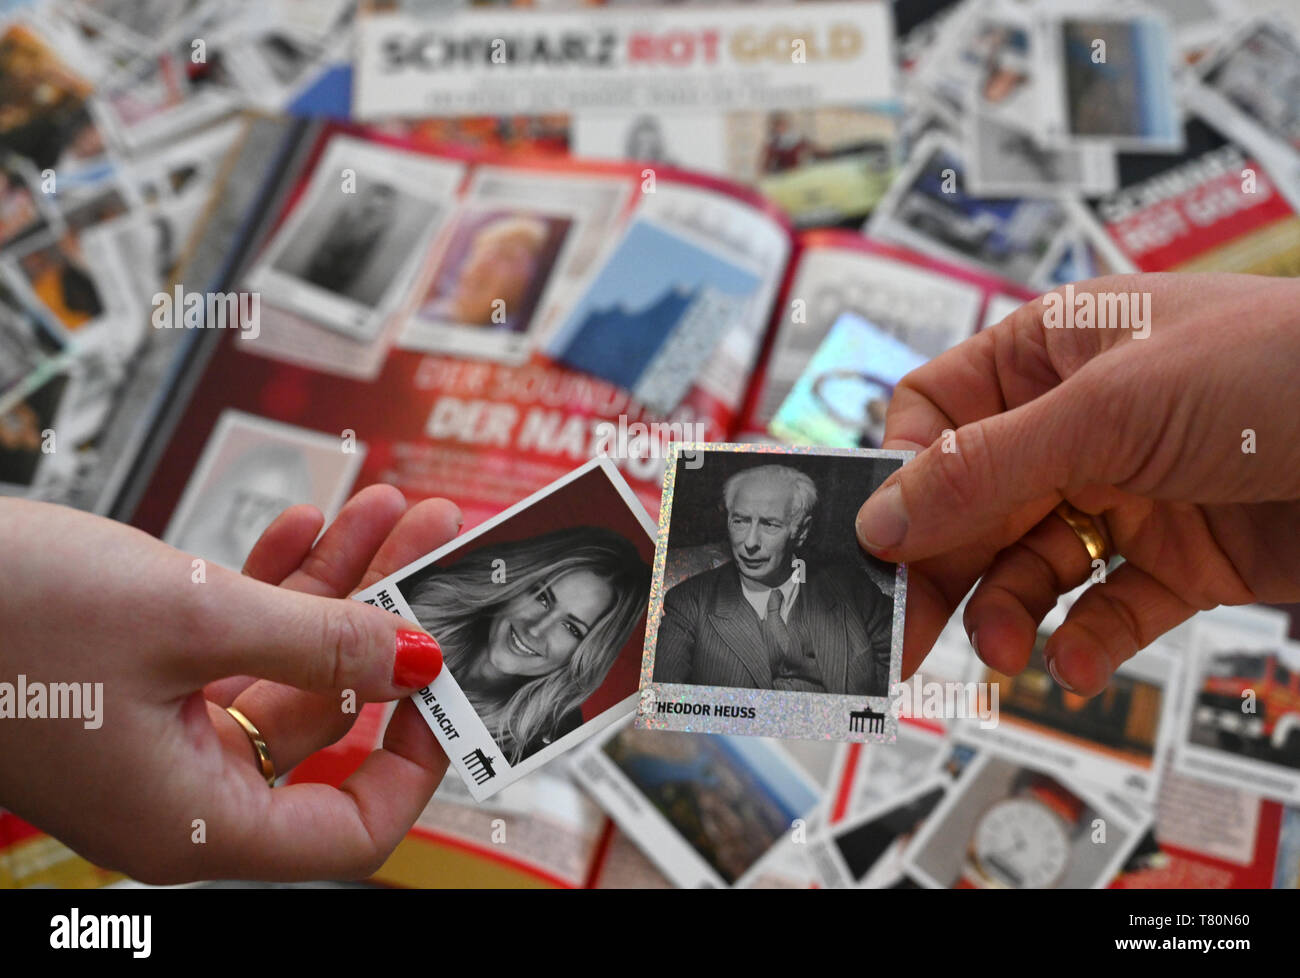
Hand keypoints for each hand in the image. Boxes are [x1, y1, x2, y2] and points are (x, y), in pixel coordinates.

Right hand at [0, 484, 461, 882]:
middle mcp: (184, 786)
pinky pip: (235, 638)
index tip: (446, 681)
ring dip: (341, 584)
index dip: (413, 760)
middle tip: (439, 555)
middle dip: (388, 625)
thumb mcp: (192, 621)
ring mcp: (161, 730)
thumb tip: (417, 664)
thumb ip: (319, 644)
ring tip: (396, 511)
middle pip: (329, 719)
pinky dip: (277, 582)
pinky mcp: (140, 678)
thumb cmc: (4, 618)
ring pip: (286, 663)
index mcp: (195, 818)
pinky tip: (312, 522)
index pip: (346, 829)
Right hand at [854, 273, 1299, 694]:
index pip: (939, 415)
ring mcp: (1131, 493)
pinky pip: (1106, 609)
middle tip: (903, 633)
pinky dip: (1083, 640)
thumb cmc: (1287, 370)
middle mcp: (1084, 423)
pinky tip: (1075, 658)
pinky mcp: (1181, 560)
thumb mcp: (1113, 409)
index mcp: (1055, 353)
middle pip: (973, 502)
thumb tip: (881, 514)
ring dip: (1006, 611)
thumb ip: (987, 466)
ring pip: (1030, 564)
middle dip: (941, 567)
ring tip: (1006, 649)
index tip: (880, 542)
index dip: (905, 477)